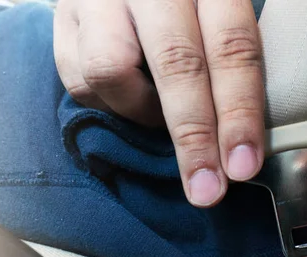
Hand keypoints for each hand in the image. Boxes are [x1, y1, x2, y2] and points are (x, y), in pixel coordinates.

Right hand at [54, 0, 264, 206]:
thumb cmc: (189, 9)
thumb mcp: (218, 20)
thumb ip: (230, 64)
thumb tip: (241, 144)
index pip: (231, 48)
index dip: (239, 112)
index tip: (242, 166)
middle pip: (178, 64)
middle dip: (194, 137)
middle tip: (207, 188)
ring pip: (112, 70)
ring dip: (142, 111)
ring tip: (157, 110)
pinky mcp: (64, 16)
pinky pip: (79, 77)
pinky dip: (109, 103)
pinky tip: (128, 96)